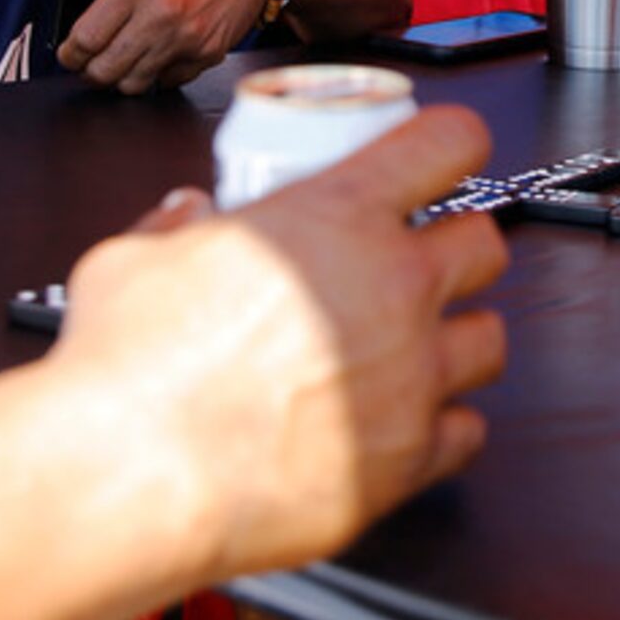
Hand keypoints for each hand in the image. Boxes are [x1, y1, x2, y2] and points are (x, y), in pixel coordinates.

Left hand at [32, 0, 267, 93]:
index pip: (86, 38)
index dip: (69, 53)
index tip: (69, 53)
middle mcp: (161, 15)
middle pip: (106, 69)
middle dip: (90, 71)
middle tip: (91, 61)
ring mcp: (186, 39)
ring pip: (134, 83)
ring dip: (120, 78)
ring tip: (120, 61)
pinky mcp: (206, 55)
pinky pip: (167, 82)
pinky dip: (155, 76)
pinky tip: (153, 57)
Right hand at [52, 106, 509, 577]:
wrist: (130, 476)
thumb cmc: (128, 364)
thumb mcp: (134, 256)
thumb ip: (176, 229)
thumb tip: (187, 216)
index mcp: (338, 217)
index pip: (448, 144)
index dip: (451, 144)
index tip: (445, 156)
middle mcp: (393, 289)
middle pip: (484, 245)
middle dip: (454, 248)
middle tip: (412, 264)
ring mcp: (410, 377)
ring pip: (491, 338)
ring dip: (457, 337)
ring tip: (412, 348)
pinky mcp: (405, 458)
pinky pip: (467, 432)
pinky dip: (440, 427)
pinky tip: (400, 424)